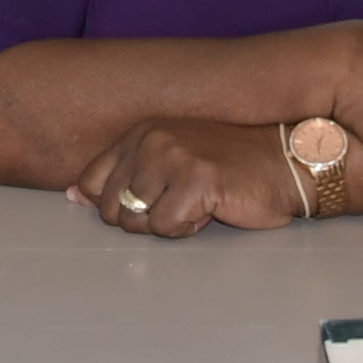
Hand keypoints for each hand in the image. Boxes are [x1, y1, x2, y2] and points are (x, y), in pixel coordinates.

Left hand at [68, 119, 305, 237]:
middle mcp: (150, 139)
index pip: (93, 183)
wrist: (285, 163)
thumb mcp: (169, 162)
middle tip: (183, 202)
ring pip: (137, 222)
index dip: (119, 206)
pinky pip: (166, 228)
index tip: (153, 201)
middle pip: (113, 209)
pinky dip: (188, 229)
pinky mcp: (195, 179)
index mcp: (139, 133)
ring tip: (198, 202)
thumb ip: (122, 176)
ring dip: (169, 224)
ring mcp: (172, 156)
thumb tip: (76, 196)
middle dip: (146, 219)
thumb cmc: (230, 168)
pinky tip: (211, 208)